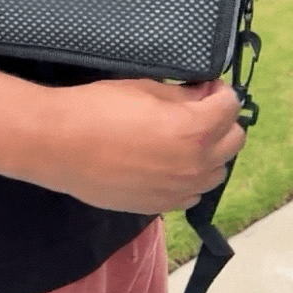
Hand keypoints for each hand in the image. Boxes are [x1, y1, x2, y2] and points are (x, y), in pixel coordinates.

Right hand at [36, 79, 244, 213]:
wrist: (58, 145)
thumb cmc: (98, 108)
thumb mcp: (145, 88)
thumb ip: (183, 95)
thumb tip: (203, 95)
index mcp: (195, 130)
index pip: (231, 106)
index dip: (220, 91)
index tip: (204, 87)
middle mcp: (195, 165)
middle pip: (234, 141)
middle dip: (221, 121)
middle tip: (196, 111)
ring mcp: (178, 190)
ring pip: (217, 172)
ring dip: (209, 152)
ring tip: (183, 140)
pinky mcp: (159, 206)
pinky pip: (191, 193)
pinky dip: (189, 177)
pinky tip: (167, 165)